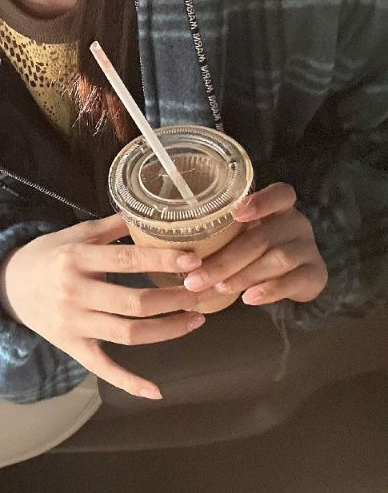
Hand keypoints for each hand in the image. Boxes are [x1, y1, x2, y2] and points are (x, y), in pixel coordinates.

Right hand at [0, 213, 211, 398]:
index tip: (193, 260)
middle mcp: (76, 292)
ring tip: (196, 319)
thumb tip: (149, 213)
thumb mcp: (75, 232)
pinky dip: (129, 383)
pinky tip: (156, 391)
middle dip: (174, 298)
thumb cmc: (47, 254)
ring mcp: (75, 324)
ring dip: (167, 330)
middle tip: (202, 291)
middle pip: (134, 302)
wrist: (9, 285)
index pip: (127, 260)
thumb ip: (112, 226)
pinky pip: (104, 369)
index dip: (162, 261)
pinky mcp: (73, 347)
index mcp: (77, 258)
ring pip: (128, 334)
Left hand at [182, 183, 327, 305]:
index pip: (280, 194)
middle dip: (225, 260)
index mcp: (278, 207)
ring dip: (243, 275)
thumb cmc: (259, 249)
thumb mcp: (244, 235)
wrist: (299, 276)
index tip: (234, 213)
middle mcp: (296, 223)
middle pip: (261, 237)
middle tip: (195, 279)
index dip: (259, 201)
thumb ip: (223, 236)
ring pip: (276, 259)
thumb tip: (177, 254)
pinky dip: (270, 290)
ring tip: (218, 288)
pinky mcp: (316, 274)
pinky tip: (249, 298)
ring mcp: (308, 248)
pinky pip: (294, 281)